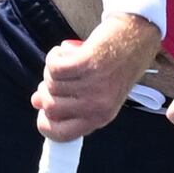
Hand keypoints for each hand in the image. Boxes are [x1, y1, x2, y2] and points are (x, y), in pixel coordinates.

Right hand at [35, 15, 160, 140]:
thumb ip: (69, 102)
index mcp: (100, 118)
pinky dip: (54, 56)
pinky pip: (54, 66)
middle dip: (46, 90)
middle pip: (50, 106)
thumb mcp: (96, 92)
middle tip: (56, 77)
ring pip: (51, 83)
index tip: (43, 110)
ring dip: (52, 70)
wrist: (136, 38)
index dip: (45, 124)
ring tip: (68, 61)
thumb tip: (36, 103)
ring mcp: (93, 86)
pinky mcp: (87, 64)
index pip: (62, 135)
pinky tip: (64, 51)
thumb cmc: (114, 67)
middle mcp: (97, 106)